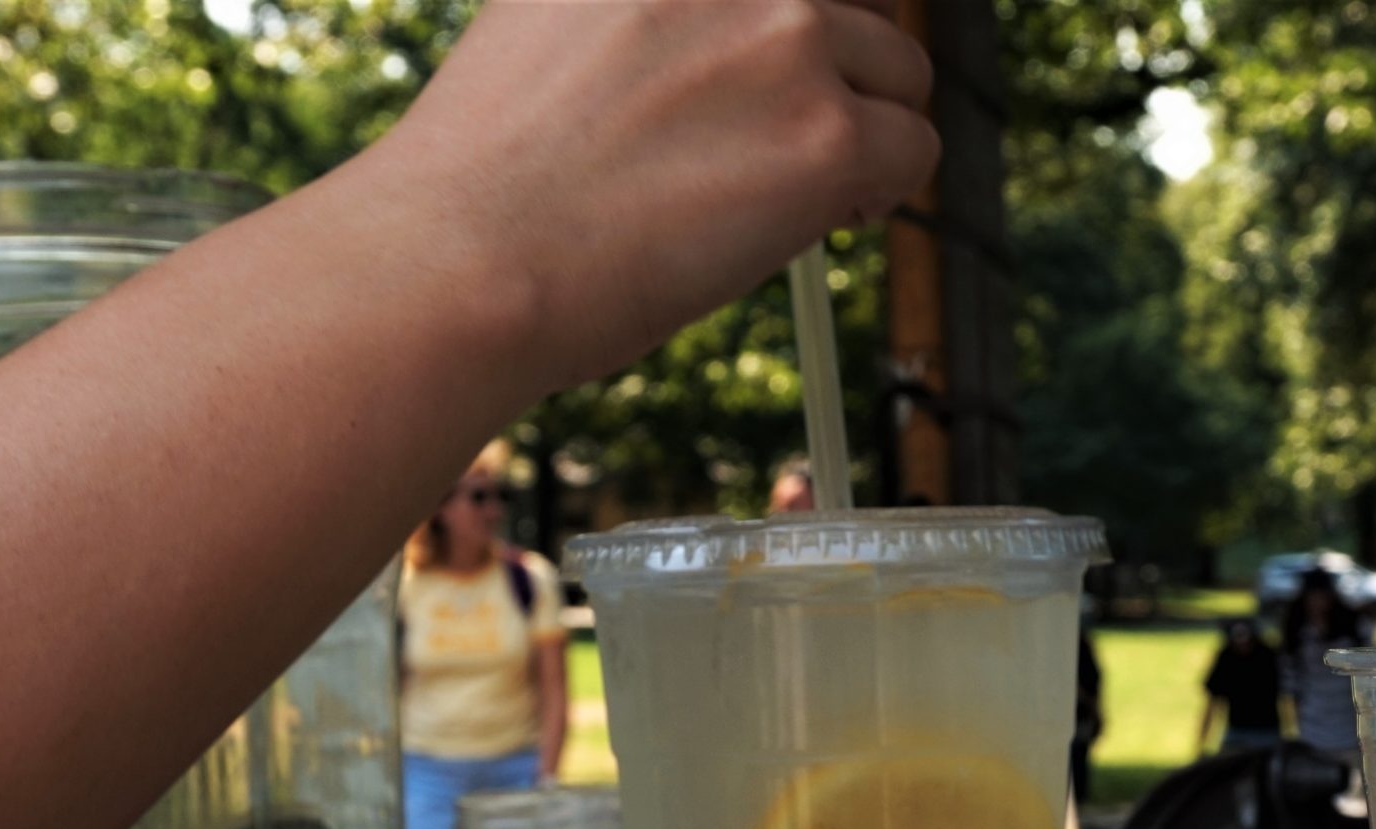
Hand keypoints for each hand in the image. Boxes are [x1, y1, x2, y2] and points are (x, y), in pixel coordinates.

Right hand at [383, 0, 938, 393]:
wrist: (462, 256)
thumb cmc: (486, 172)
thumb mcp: (548, 18)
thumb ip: (646, 10)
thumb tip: (711, 47)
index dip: (798, 20)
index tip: (779, 64)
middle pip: (859, 4)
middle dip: (839, 72)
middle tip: (784, 139)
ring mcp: (786, 40)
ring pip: (900, 75)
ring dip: (865, 133)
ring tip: (795, 191)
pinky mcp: (825, 137)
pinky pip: (912, 150)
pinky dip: (879, 194)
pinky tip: (815, 224)